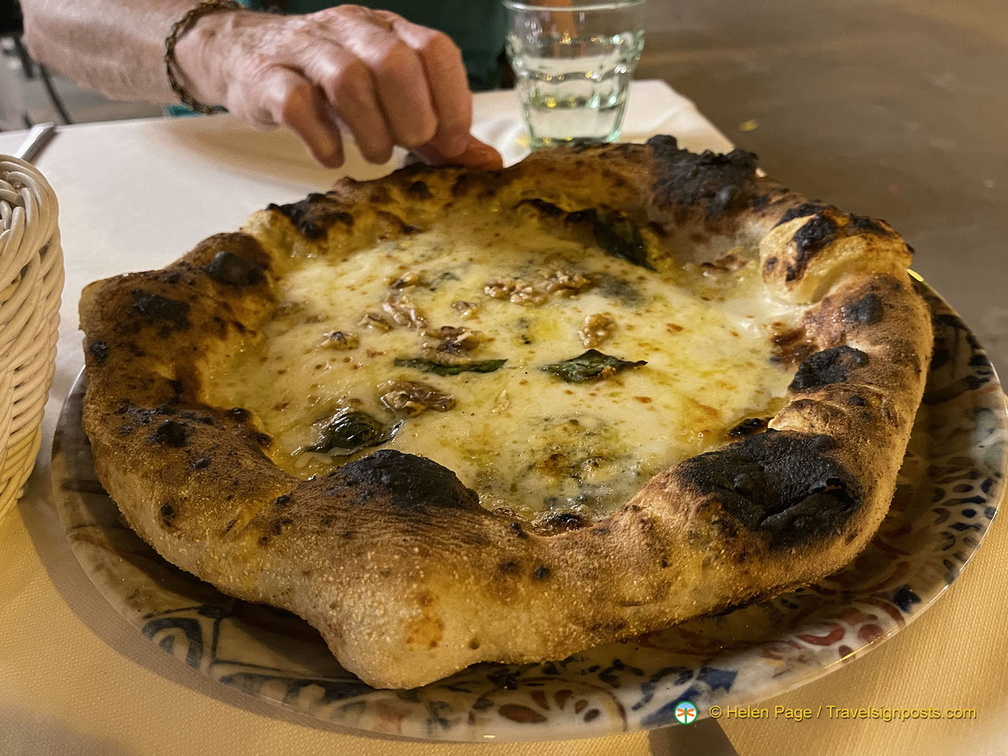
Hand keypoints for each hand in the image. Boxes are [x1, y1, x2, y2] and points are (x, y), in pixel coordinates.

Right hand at [173, 5, 501, 168]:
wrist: (244, 56)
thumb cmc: (329, 83)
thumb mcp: (388, 99)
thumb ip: (436, 130)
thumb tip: (488, 164)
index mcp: (388, 30)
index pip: (435, 49)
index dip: (452, 100)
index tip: (450, 143)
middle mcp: (350, 30)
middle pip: (394, 62)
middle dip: (412, 116)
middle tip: (408, 146)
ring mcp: (306, 50)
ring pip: (348, 80)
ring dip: (371, 131)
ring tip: (375, 154)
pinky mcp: (267, 77)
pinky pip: (297, 104)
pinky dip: (322, 139)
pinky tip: (332, 158)